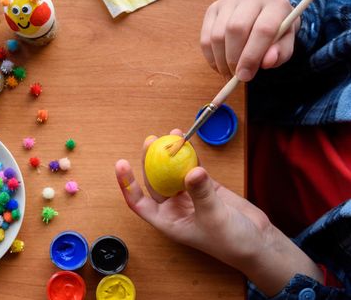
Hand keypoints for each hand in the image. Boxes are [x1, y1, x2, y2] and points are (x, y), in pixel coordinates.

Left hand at [115, 129, 321, 295]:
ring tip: (171, 135)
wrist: (257, 242)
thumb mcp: (214, 217)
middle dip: (150, 161)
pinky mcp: (204, 187)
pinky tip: (186, 142)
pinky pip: (191, 168)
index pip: (139, 203)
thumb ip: (202, 193)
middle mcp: (173, 208)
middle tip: (152, 141)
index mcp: (167, 221)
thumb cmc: (231, 241)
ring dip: (170, 155)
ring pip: (172, 172)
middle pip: (154, 181)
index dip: (128, 185)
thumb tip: (191, 171)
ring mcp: (188, 196)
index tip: (121, 165)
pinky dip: (189, 155)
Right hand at [200, 0, 299, 81]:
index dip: (252, 56)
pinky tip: (220, 64)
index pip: (263, 29)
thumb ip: (280, 53)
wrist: (265, 13)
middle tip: (235, 76)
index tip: (245, 76)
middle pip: (236, 29)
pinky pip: (205, 38)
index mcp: (276, 4)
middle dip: (233, 59)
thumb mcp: (285, 44)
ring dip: (220, 60)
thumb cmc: (276, 32)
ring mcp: (229, 1)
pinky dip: (211, 57)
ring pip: (217, 35)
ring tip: (228, 72)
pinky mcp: (213, 9)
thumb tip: (266, 62)